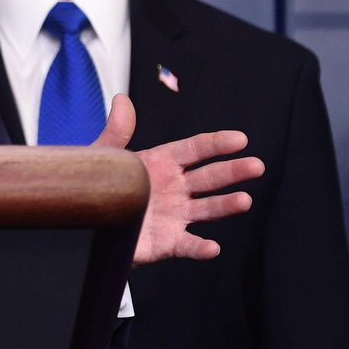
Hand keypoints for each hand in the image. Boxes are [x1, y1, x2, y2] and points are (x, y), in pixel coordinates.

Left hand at [92, 94, 264, 263]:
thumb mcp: (106, 157)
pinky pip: (187, 245)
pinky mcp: (168, 242)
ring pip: (206, 209)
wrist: (92, 222)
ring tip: (244, 201)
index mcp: (162, 163)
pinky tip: (211, 247)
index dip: (216, 144)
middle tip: (255, 166)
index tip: (239, 139)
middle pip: (209, 177)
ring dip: (226, 205)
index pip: (194, 150)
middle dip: (232, 171)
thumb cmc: (104, 185)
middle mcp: (175, 188)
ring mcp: (175, 215)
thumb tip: (123, 100)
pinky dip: (200, 248)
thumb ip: (117, 131)